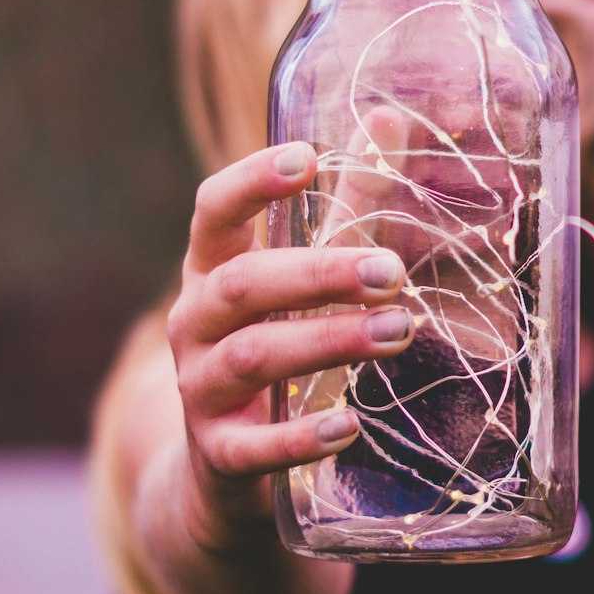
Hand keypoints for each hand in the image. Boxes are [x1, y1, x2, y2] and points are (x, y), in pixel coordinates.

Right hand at [165, 139, 414, 555]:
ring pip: (251, 357)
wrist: (223, 475)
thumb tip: (386, 118)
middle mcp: (194, 325)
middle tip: (392, 275)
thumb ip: (344, 207)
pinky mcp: (219, 456)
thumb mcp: (301, 280)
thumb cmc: (275, 347)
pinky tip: (349, 426)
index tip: (307, 157)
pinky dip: (300, 438)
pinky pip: (253, 447)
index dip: (252, 182)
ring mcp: (200, 392)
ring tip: (399, 332)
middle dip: (318, 274)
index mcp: (211, 271)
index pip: (212, 213)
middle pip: (241, 285)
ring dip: (326, 342)